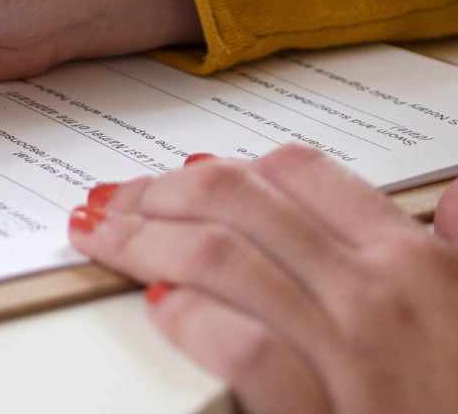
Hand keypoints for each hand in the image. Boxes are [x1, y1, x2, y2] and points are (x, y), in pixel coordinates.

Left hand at [70, 146, 457, 413]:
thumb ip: (455, 254)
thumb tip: (453, 200)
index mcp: (414, 262)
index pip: (298, 174)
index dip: (221, 167)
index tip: (177, 175)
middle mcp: (378, 296)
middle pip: (239, 203)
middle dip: (158, 192)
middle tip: (114, 201)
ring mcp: (348, 357)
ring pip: (221, 259)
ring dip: (142, 239)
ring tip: (102, 238)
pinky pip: (243, 349)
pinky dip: (194, 320)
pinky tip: (157, 308)